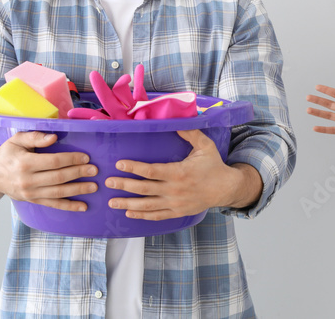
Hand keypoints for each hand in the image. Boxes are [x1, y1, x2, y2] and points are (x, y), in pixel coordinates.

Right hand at [0, 131, 97, 210]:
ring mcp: (30, 193)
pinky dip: (69, 206)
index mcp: (25, 163)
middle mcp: (27, 180)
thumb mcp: (17, 140)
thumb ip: (35, 136)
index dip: (71, 159)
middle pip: (58, 178)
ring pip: (58, 193)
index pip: (53, 161)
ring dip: (78, 190)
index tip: (86, 157)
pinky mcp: (33, 201)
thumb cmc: (7, 154)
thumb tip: (54, 137)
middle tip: (95, 170)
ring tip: (94, 187)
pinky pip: (53, 205)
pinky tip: (83, 206)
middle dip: (78, 174)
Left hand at [106, 129, 257, 219]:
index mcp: (179, 172)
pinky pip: (157, 215)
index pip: (151, 171)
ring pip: (147, 205)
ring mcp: (175, 203)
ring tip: (112, 202)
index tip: (120, 164)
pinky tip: (129, 213)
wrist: (226, 188)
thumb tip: (175, 120)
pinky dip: (142, 215)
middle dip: (124, 185)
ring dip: (128, 204)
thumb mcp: (205, 145)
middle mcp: (175, 189)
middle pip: (144, 189)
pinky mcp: (177, 212)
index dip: (134, 167)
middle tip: (108, 183)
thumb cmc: (214, 165)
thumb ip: (190, 133)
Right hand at [306, 74, 334, 145]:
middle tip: (307, 97)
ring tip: (308, 110)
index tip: (317, 87)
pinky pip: (333, 130)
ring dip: (318, 113)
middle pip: (330, 104)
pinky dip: (324, 129)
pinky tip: (315, 128)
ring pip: (329, 116)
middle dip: (318, 100)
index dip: (327, 90)